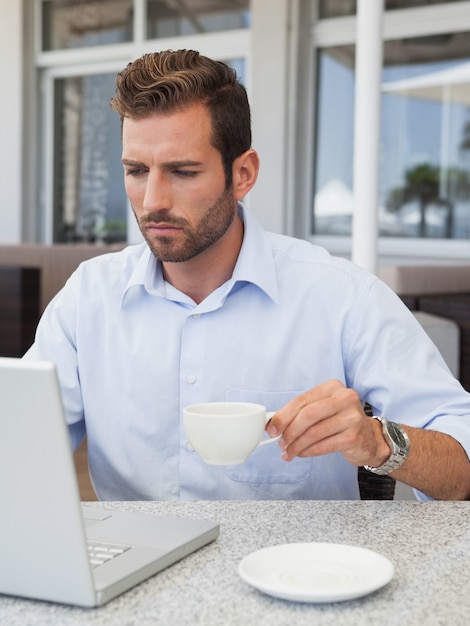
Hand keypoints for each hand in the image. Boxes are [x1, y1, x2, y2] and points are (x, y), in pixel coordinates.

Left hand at [266, 379, 389, 466]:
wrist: (369, 437)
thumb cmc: (339, 421)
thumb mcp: (322, 409)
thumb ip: (301, 412)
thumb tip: (273, 423)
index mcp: (333, 387)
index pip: (302, 400)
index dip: (283, 416)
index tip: (271, 429)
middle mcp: (345, 398)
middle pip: (308, 415)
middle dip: (289, 431)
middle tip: (279, 443)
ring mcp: (352, 417)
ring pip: (314, 433)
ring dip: (297, 445)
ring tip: (288, 452)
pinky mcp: (354, 437)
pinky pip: (323, 446)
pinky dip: (308, 452)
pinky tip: (301, 454)